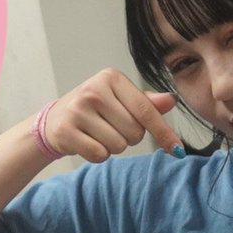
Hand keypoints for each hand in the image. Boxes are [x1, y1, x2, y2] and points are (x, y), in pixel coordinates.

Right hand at [44, 69, 183, 161]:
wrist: (55, 119)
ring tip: (99, 133)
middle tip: (112, 127)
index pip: (146, 110)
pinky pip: (100, 155)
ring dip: (114, 146)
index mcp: (111, 78)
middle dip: (129, 136)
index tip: (178, 150)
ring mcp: (78, 110)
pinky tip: (88, 141)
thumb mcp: (120, 98)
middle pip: (134, 132)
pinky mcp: (66, 131)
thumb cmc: (95, 108)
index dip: (164, 132)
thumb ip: (146, 102)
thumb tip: (171, 101)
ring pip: (119, 145)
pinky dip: (99, 154)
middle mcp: (94, 91)